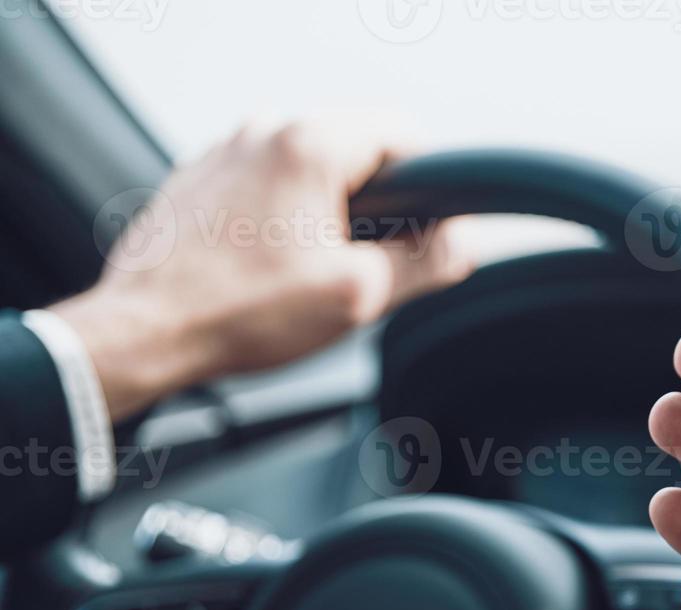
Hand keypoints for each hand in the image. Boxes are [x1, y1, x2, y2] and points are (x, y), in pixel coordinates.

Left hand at [50, 122, 472, 419]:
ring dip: (332, 211)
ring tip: (316, 270)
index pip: (405, 135)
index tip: (429, 233)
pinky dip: (287, 216)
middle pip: (359, 148)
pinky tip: (274, 268)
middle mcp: (265, 130)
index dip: (432, 188)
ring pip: (313, 166)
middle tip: (370, 264)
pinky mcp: (202, 178)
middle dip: (380, 203)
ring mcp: (227, 150)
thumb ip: (427, 263)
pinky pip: (269, 183)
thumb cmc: (240, 314)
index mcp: (309, 145)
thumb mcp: (360, 296)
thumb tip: (462, 245)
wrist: (144, 333)